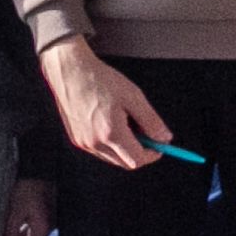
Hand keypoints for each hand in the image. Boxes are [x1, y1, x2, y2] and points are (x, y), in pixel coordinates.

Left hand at [0, 177, 54, 235]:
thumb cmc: (27, 188)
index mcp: (41, 230)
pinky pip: (34, 230)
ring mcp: (48, 223)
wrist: (38, 171)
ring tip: (5, 226)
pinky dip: (23, 229)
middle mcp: (48, 229)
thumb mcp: (14, 213)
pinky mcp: (45, 217)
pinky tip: (15, 221)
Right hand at [40, 37, 173, 170]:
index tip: (160, 146)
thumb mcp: (133, 97)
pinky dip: (111, 144)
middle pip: (125, 163)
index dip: (152, 155)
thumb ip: (151, 121)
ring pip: (112, 158)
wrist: (70, 72)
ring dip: (125, 148)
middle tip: (147, 134)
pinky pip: (99, 150)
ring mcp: (83, 143)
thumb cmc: (101, 81)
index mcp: (111, 134)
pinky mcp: (76, 139)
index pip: (137, 159)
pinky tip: (112, 122)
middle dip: (140, 152)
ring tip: (127, 122)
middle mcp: (95, 143)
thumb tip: (165, 138)